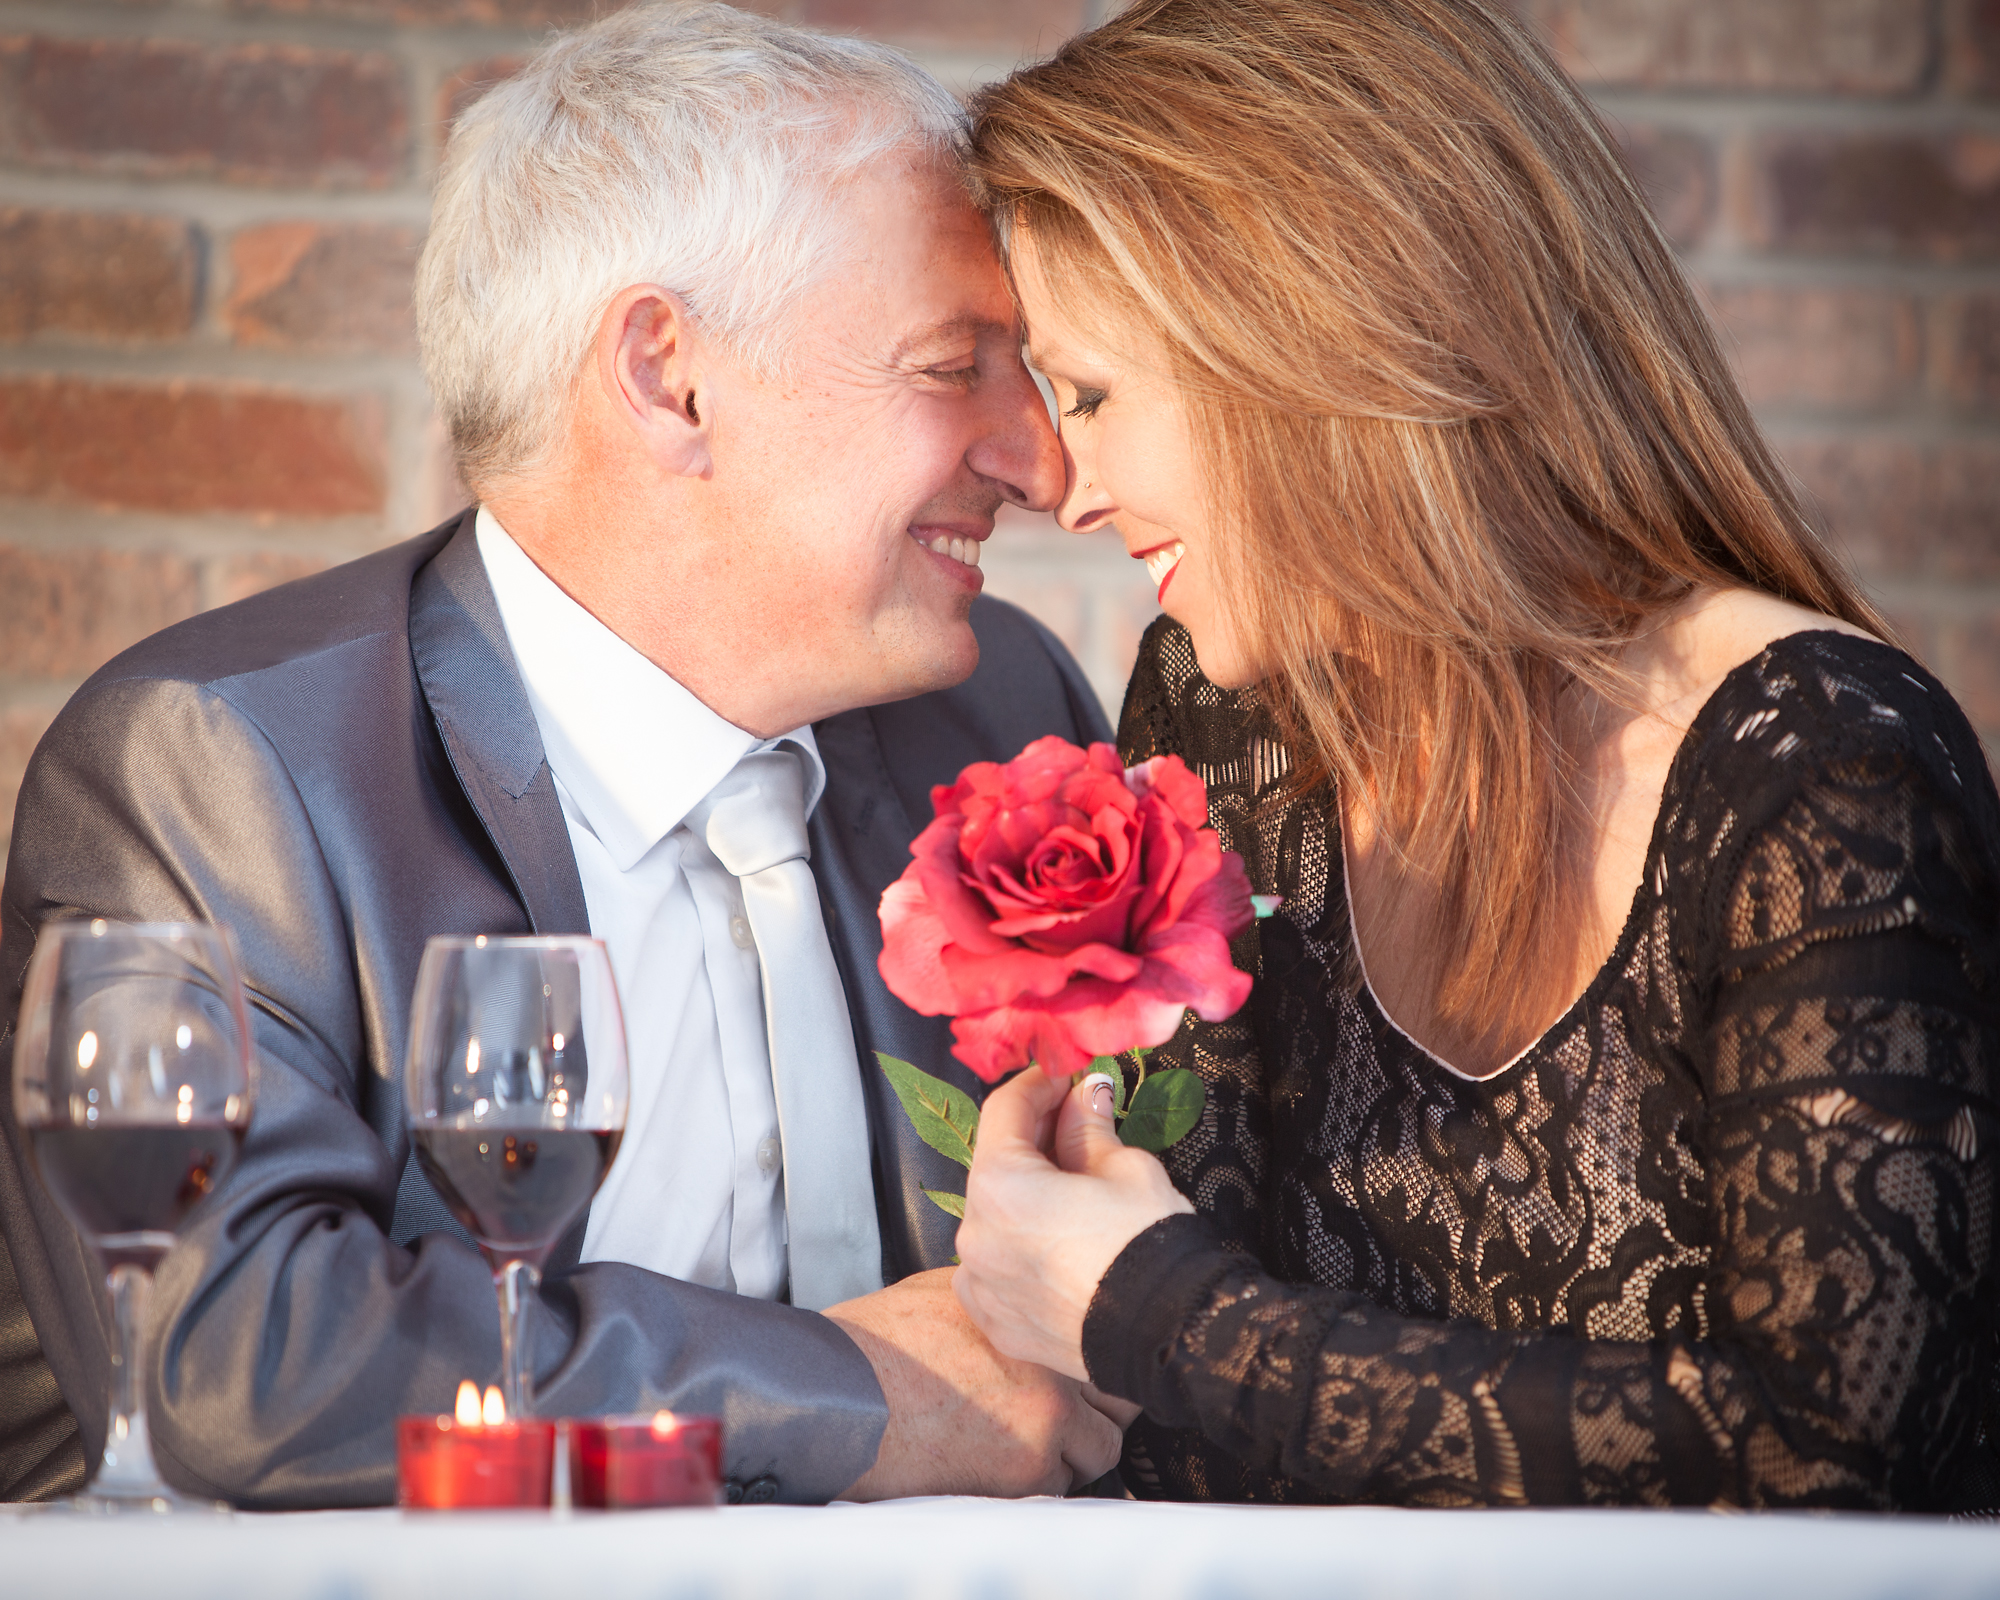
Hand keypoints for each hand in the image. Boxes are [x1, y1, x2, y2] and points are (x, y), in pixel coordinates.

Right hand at [823, 1266, 1126, 1498]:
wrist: (842, 1395)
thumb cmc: (879, 1345)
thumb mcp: (949, 1292)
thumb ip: (1002, 1303)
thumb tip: (1026, 1304)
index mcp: (1035, 1317)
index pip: (1103, 1342)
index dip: (1095, 1365)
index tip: (1082, 1377)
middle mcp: (1051, 1362)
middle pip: (1117, 1400)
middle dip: (1095, 1410)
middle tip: (1063, 1416)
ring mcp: (1047, 1415)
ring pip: (1099, 1450)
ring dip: (1072, 1452)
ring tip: (1024, 1444)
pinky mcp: (1028, 1465)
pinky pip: (1061, 1484)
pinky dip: (1039, 1482)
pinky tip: (997, 1464)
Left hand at [953, 1068, 1192, 1384]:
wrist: (1169, 1336)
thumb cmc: (1147, 1242)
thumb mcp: (1125, 1167)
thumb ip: (1087, 1127)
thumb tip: (1082, 1095)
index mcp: (1000, 1186)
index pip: (1004, 1111)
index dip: (1036, 1084)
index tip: (1063, 1076)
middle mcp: (973, 1235)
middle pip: (995, 1166)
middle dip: (1032, 1139)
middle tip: (1073, 1121)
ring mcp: (980, 1285)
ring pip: (994, 1219)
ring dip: (1025, 1195)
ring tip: (1072, 1188)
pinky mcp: (995, 1323)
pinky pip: (997, 1269)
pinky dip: (1020, 1248)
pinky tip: (1059, 1241)